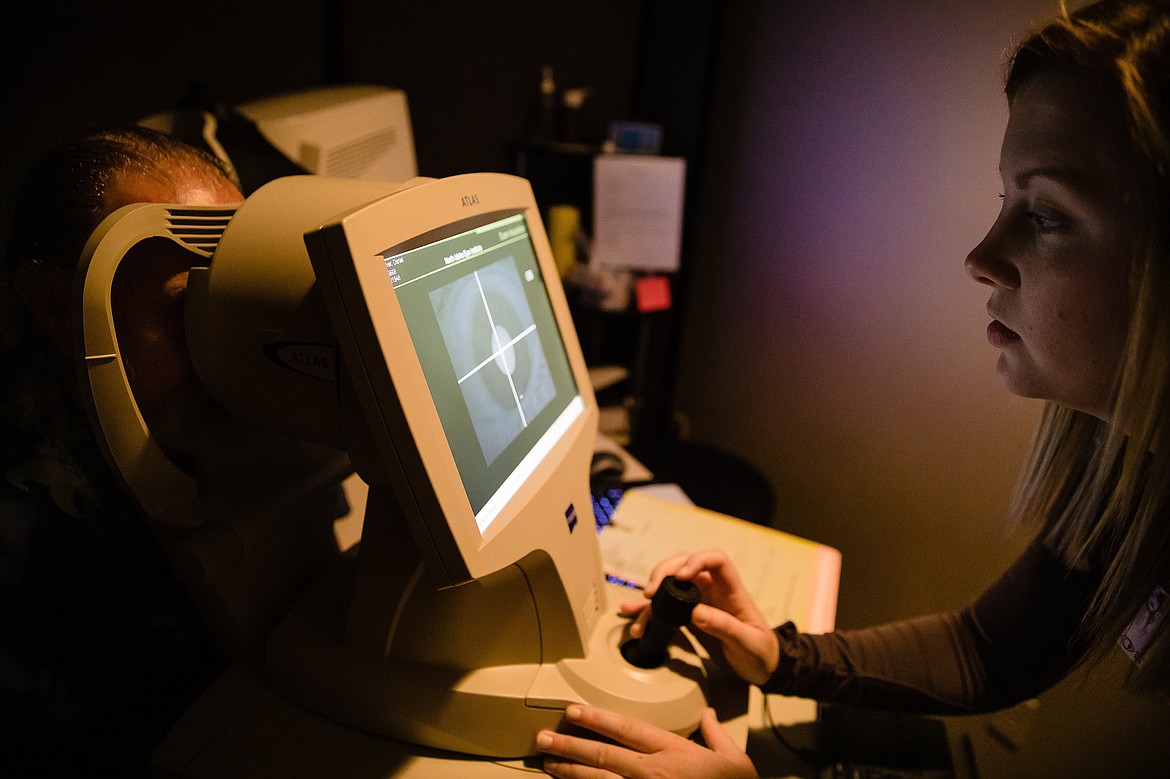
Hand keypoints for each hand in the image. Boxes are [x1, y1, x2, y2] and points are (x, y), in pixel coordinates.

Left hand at [538, 704, 757, 778]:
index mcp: (675, 752)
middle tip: (543, 738)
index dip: (598, 718)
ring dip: (571, 771)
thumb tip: (709, 715)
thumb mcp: (733, 759)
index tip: (574, 710)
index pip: (628, 730)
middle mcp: (655, 772)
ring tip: (548, 763)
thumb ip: (715, 734)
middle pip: (604, 755)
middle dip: (570, 745)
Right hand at [623, 549, 778, 685]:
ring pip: (670, 585)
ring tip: (636, 609)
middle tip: (651, 592)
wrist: (761, 669)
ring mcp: (700, 602)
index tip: (679, 577)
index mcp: (732, 590)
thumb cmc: (761, 653)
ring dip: (651, 594)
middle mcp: (713, 591)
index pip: (716, 560)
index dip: (697, 561)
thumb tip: (696, 613)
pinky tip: (634, 617)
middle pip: (685, 565)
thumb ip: (725, 627)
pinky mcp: (689, 618)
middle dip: (664, 573)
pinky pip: (666, 608)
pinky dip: (650, 612)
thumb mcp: (748, 643)